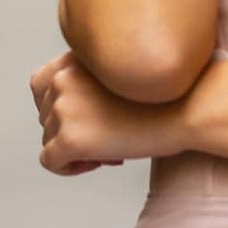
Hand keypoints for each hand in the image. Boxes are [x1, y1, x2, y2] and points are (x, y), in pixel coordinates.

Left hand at [29, 51, 188, 175]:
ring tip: (111, 148)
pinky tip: (99, 162)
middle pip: (46, 115)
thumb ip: (93, 82)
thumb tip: (78, 114)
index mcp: (76, 59)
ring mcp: (64, 108)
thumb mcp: (122, 72)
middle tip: (109, 137)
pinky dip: (69, 167)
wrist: (188, 108)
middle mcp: (64, 79)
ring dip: (76, 148)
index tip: (85, 117)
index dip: (58, 106)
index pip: (40, 83)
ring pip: (50, 139)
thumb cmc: (167, 93)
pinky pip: (51, 162)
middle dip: (73, 129)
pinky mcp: (69, 138)